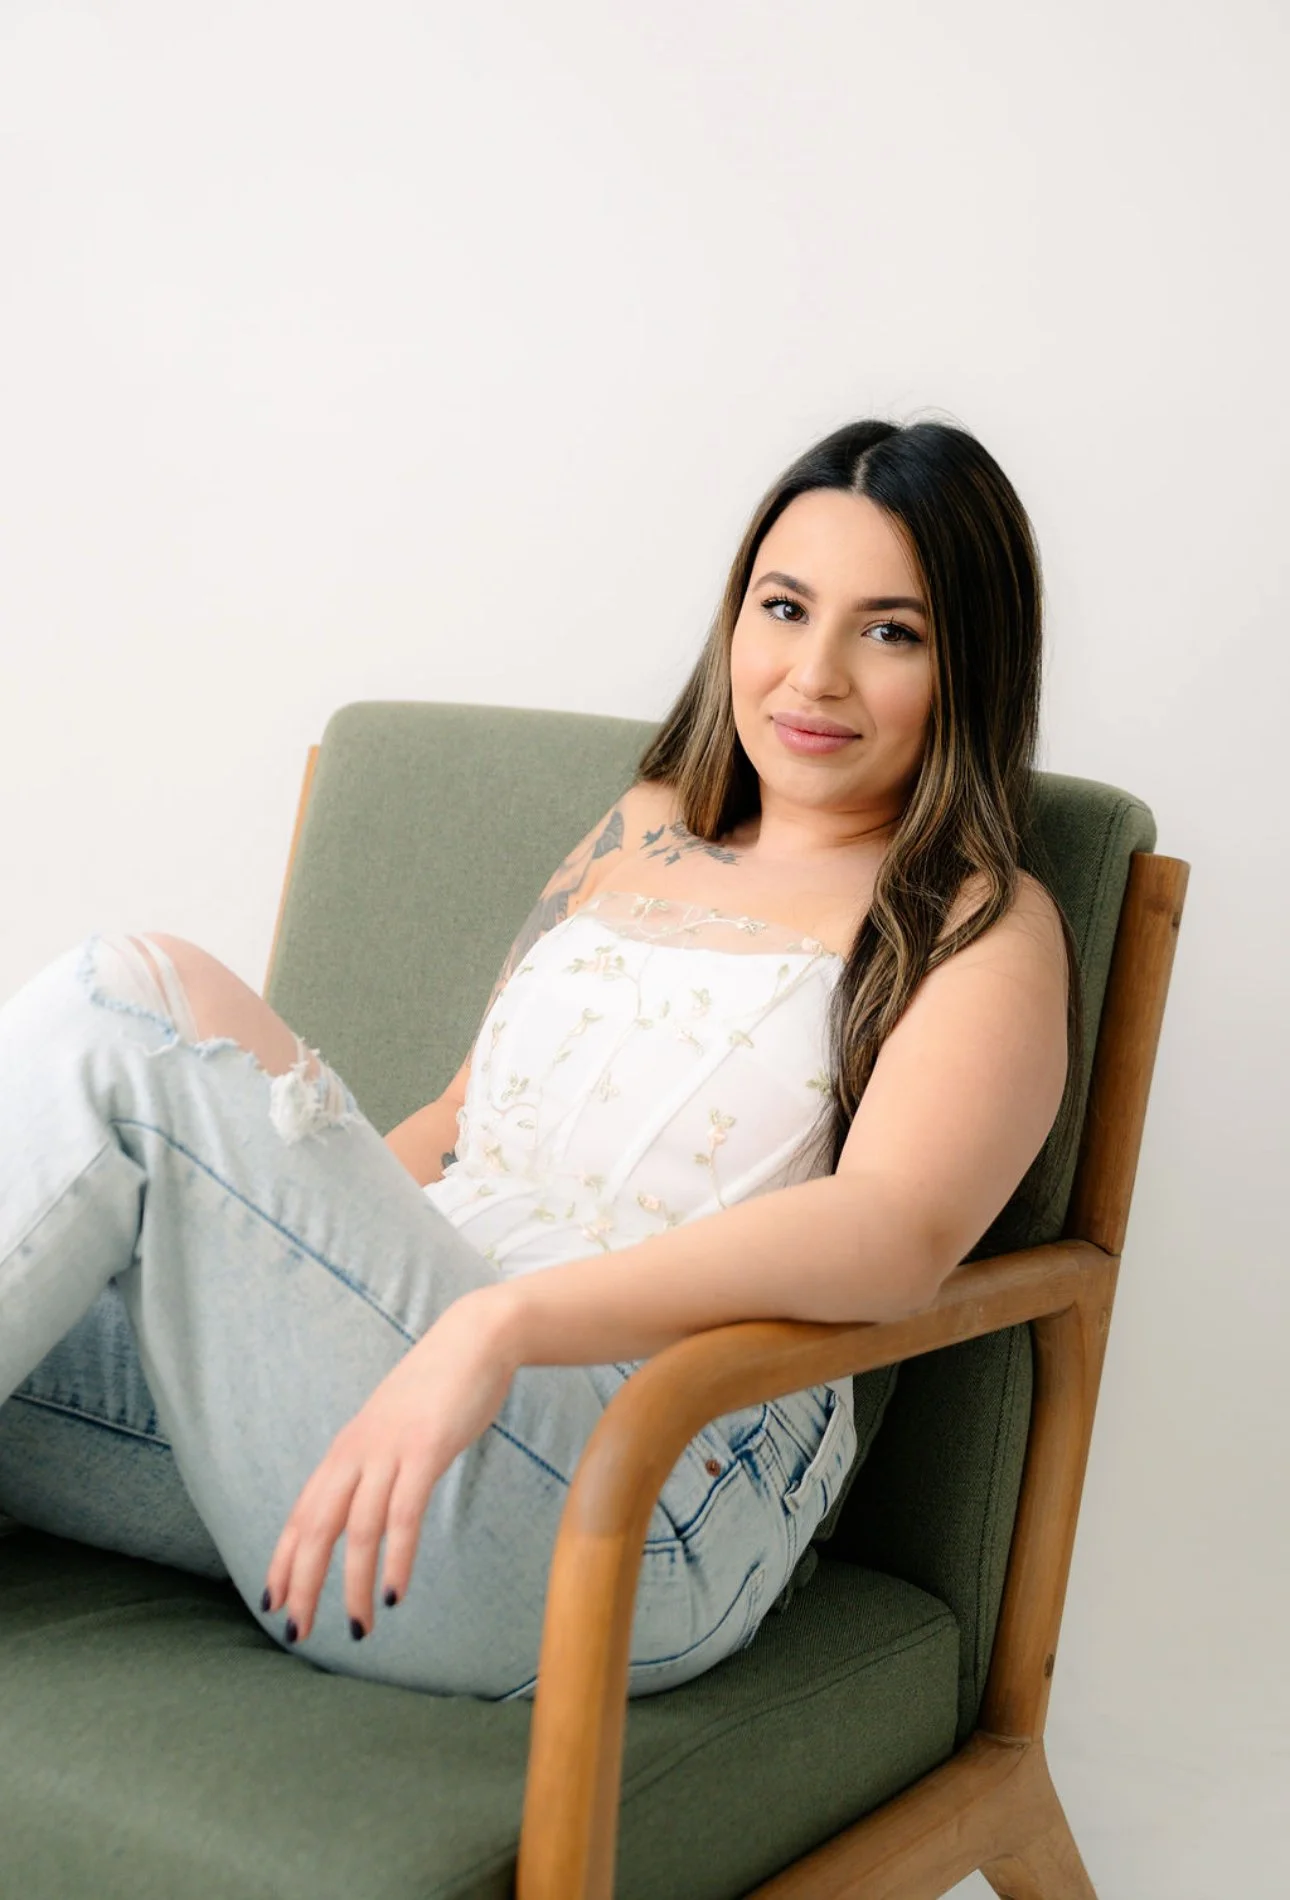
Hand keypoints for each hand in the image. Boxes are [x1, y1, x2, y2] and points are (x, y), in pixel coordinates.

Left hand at [262, 1285, 519, 1643]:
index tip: (272, 1603)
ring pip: (359, 1530)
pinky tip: (394, 1594)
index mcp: (346, 1450)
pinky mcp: (425, 1450)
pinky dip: (396, 1558)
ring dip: (354, 1585)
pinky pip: (404, 1514)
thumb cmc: (437, 1388)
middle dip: (303, 1585)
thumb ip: (374, 1463)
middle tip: (297, 1634)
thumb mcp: (391, 1428)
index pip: (301, 1514)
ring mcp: (389, 1451)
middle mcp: (356, 1452)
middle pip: (316, 1527)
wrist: (474, 1338)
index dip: (283, 1561)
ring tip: (358, 1629)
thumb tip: (363, 1503)